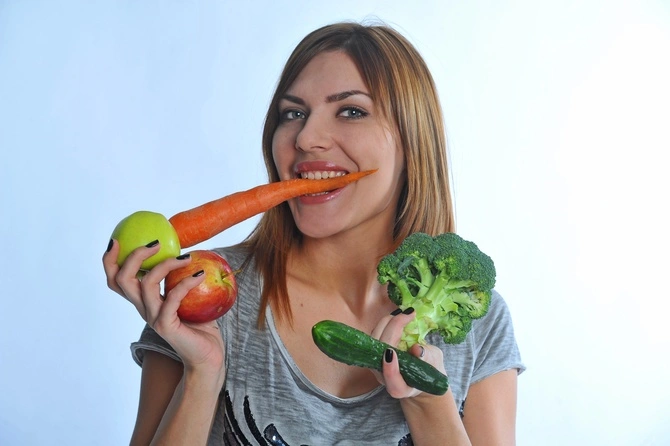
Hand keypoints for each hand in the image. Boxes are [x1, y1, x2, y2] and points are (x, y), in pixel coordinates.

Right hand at [102, 240, 224, 376]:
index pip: (116, 280)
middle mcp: (143, 308)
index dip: (110, 260)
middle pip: (122, 280)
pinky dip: (186, 282)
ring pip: (145, 284)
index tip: (117, 239)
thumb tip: (190, 248)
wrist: (207, 356)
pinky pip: (172, 297)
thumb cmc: (200, 325)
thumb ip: (182, 277)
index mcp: (143, 301)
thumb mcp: (189, 296)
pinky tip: (201, 274)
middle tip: (156, 243)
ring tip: (186, 257)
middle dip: (134, 256)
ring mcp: (153, 317)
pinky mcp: (166, 325)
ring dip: (166, 264)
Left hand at [370, 309, 446, 398]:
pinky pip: (375, 335)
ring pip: (374, 341)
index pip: (391, 379)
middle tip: (409, 315)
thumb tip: (416, 349)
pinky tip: (397, 317)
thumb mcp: (435, 364)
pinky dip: (385, 324)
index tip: (392, 352)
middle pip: (379, 352)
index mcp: (399, 388)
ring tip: (404, 314)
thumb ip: (427, 359)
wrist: (422, 373)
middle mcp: (383, 378)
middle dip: (392, 330)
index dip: (390, 368)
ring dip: (387, 323)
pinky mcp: (374, 352)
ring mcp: (376, 364)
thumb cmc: (430, 371)